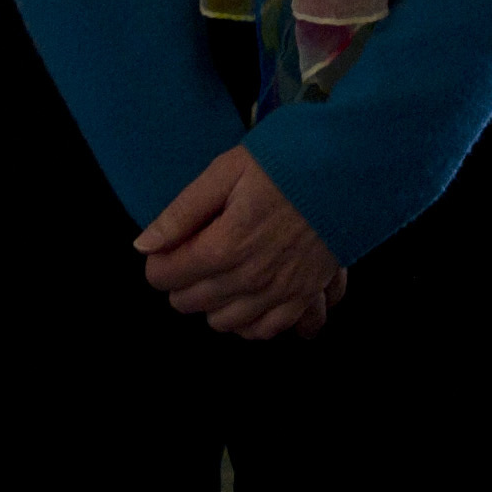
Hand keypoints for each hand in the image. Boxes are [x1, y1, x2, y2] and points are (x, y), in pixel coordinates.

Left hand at [136, 146, 344, 340]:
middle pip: (190, 302)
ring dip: (212, 303)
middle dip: (180, 281)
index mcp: (224, 245)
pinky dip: (251, 322)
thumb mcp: (226, 171)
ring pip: (224, 322)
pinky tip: (247, 300)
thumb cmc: (287, 162)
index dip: (159, 261)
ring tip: (219, 275)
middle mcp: (249, 277)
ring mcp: (279, 291)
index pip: (166, 275)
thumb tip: (144, 244)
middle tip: (191, 255)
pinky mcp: (305, 295)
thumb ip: (182, 212)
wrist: (347, 168)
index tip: (168, 247)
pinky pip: (267, 329)